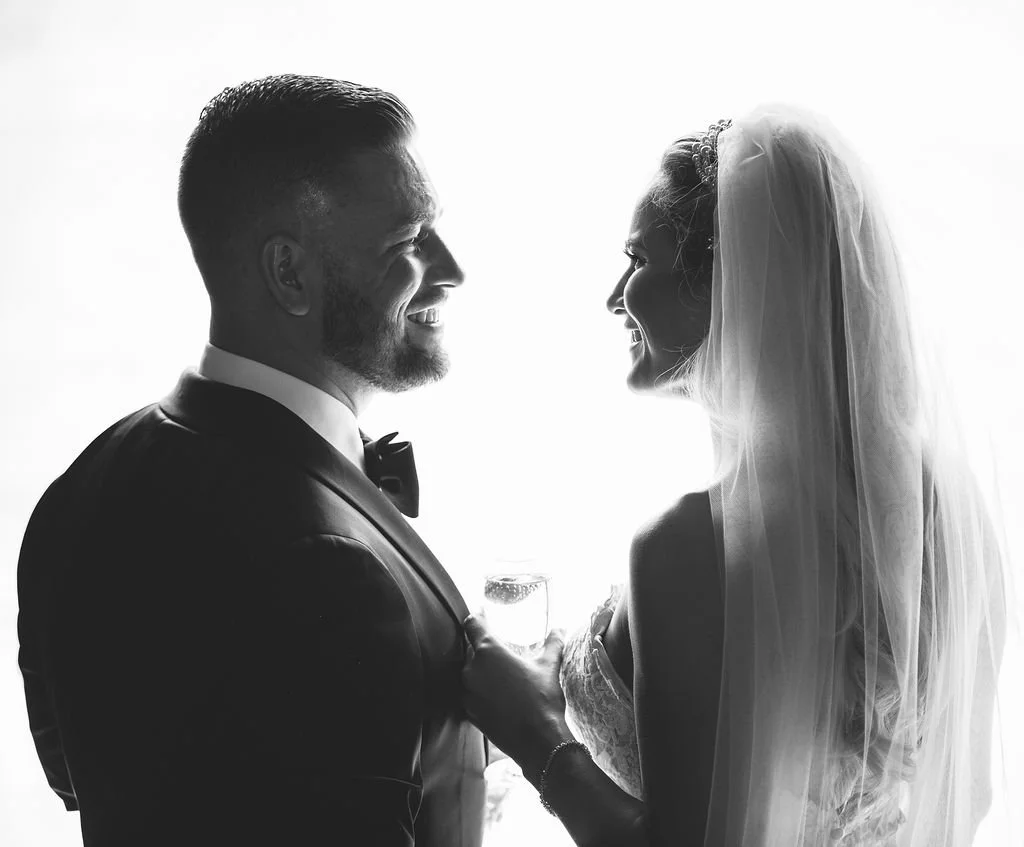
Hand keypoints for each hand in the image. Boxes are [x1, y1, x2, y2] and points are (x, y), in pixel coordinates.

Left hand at [462, 615, 571, 783]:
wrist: (537, 741)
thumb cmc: (542, 698)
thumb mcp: (549, 666)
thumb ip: (552, 643)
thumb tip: (560, 629)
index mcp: (489, 651)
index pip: (472, 624)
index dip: (477, 617)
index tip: (482, 614)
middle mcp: (472, 669)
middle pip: (471, 649)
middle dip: (484, 649)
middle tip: (501, 651)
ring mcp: (468, 692)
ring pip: (470, 673)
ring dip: (482, 671)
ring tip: (502, 676)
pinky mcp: (469, 712)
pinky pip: (471, 694)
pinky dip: (481, 691)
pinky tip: (498, 696)